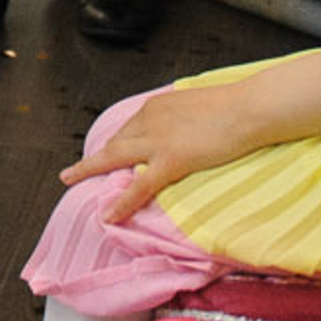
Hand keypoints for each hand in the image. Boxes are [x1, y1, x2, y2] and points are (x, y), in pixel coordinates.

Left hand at [59, 82, 258, 225]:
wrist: (249, 107)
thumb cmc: (236, 105)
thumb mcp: (200, 106)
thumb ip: (186, 119)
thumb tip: (188, 131)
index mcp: (158, 105)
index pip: (131, 127)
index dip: (118, 143)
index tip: (109, 152)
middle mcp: (150, 118)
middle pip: (115, 141)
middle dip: (95, 157)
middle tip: (75, 169)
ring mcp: (158, 140)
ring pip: (114, 157)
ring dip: (90, 169)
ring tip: (70, 180)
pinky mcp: (171, 160)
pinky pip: (140, 186)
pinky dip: (122, 202)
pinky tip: (109, 215)